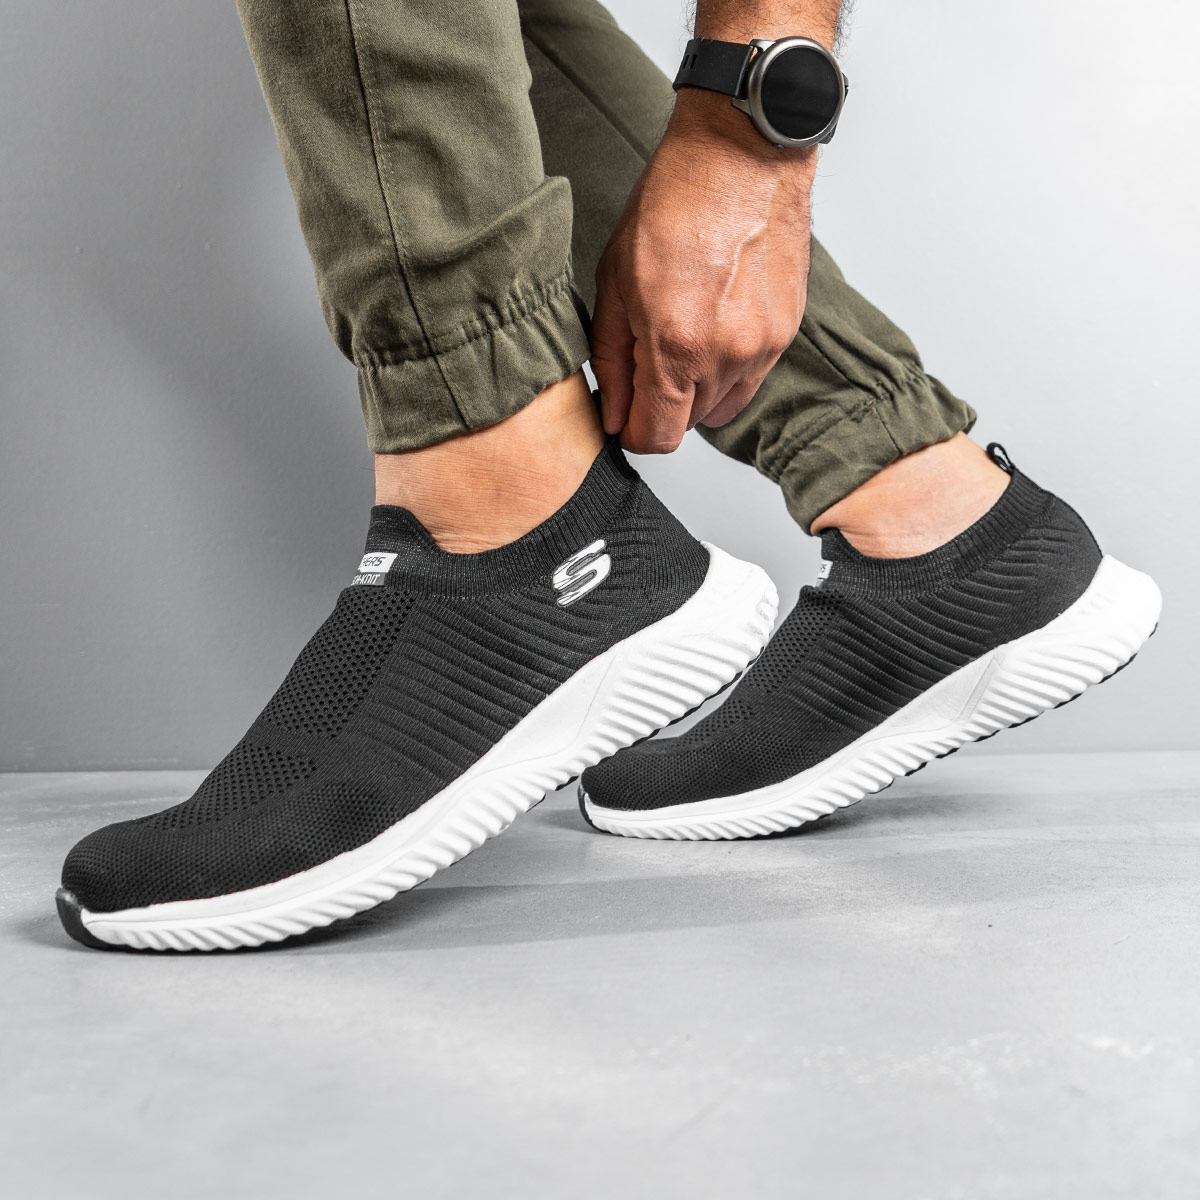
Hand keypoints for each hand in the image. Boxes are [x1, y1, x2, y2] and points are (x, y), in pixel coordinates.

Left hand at [591, 89, 815, 452]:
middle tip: (647, 354)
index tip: (624, 414)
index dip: (633, 432)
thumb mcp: (615, 282)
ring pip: (723, 405)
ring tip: (683, 334)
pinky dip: (729, 365)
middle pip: (690, 423)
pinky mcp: (787, 331)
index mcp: (676, 347)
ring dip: (698, 388)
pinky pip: (752, 376)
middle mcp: (727, 355)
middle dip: (663, 403)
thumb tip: (613, 414)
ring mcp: (764, 346)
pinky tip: (714, 320)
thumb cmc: (674, 204)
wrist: (741, 155)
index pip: (657, 436)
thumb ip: (612, 359)